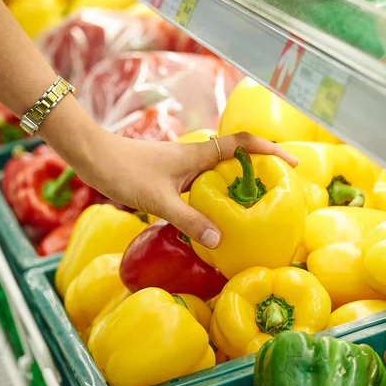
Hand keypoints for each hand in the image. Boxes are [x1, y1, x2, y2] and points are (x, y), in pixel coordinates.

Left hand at [74, 131, 298, 248]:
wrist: (93, 156)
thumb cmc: (125, 170)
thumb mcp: (159, 199)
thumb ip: (189, 219)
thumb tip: (219, 242)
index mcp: (199, 154)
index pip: (243, 144)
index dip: (270, 150)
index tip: (292, 163)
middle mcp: (195, 157)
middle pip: (236, 159)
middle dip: (259, 171)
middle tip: (276, 194)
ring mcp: (183, 166)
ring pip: (218, 174)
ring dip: (235, 187)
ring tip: (251, 210)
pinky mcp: (171, 176)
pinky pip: (201, 185)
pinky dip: (213, 198)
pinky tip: (212, 217)